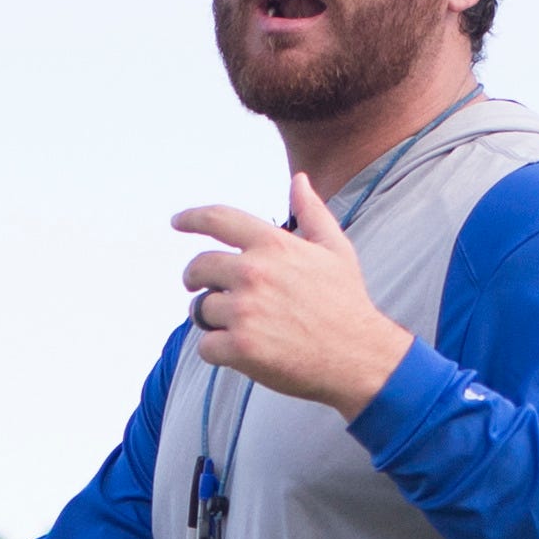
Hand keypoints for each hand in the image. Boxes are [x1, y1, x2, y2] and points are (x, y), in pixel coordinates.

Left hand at [174, 175, 412, 416]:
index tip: (178, 221)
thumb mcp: (335, 250)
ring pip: (201, 310)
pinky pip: (206, 346)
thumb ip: (312, 212)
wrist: (359, 358)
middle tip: (205, 291)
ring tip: (243, 328)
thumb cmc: (347, 304)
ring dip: (214, 321)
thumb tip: (300, 180)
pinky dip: (218, 352)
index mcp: (273, 245)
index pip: (219, 219)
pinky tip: (242, 354)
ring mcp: (244, 311)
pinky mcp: (240, 347)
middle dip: (195, 279)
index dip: (193, 218)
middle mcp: (253, 272)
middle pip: (199, 267)